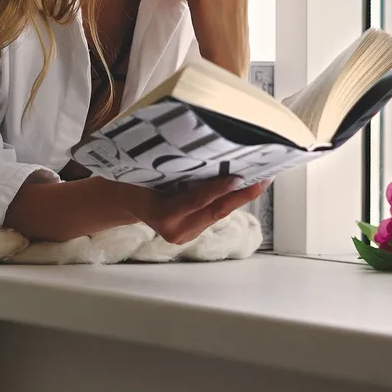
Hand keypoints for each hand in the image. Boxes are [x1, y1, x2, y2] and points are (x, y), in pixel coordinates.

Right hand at [125, 175, 268, 244]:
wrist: (127, 201)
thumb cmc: (136, 181)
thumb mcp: (149, 173)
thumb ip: (176, 172)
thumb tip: (209, 156)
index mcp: (163, 215)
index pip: (197, 200)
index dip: (219, 188)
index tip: (239, 177)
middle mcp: (176, 230)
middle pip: (215, 211)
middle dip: (242, 195)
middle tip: (263, 179)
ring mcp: (185, 235)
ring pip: (217, 214)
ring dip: (239, 197)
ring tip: (259, 180)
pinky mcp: (192, 233)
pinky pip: (213, 215)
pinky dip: (227, 201)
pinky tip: (242, 188)